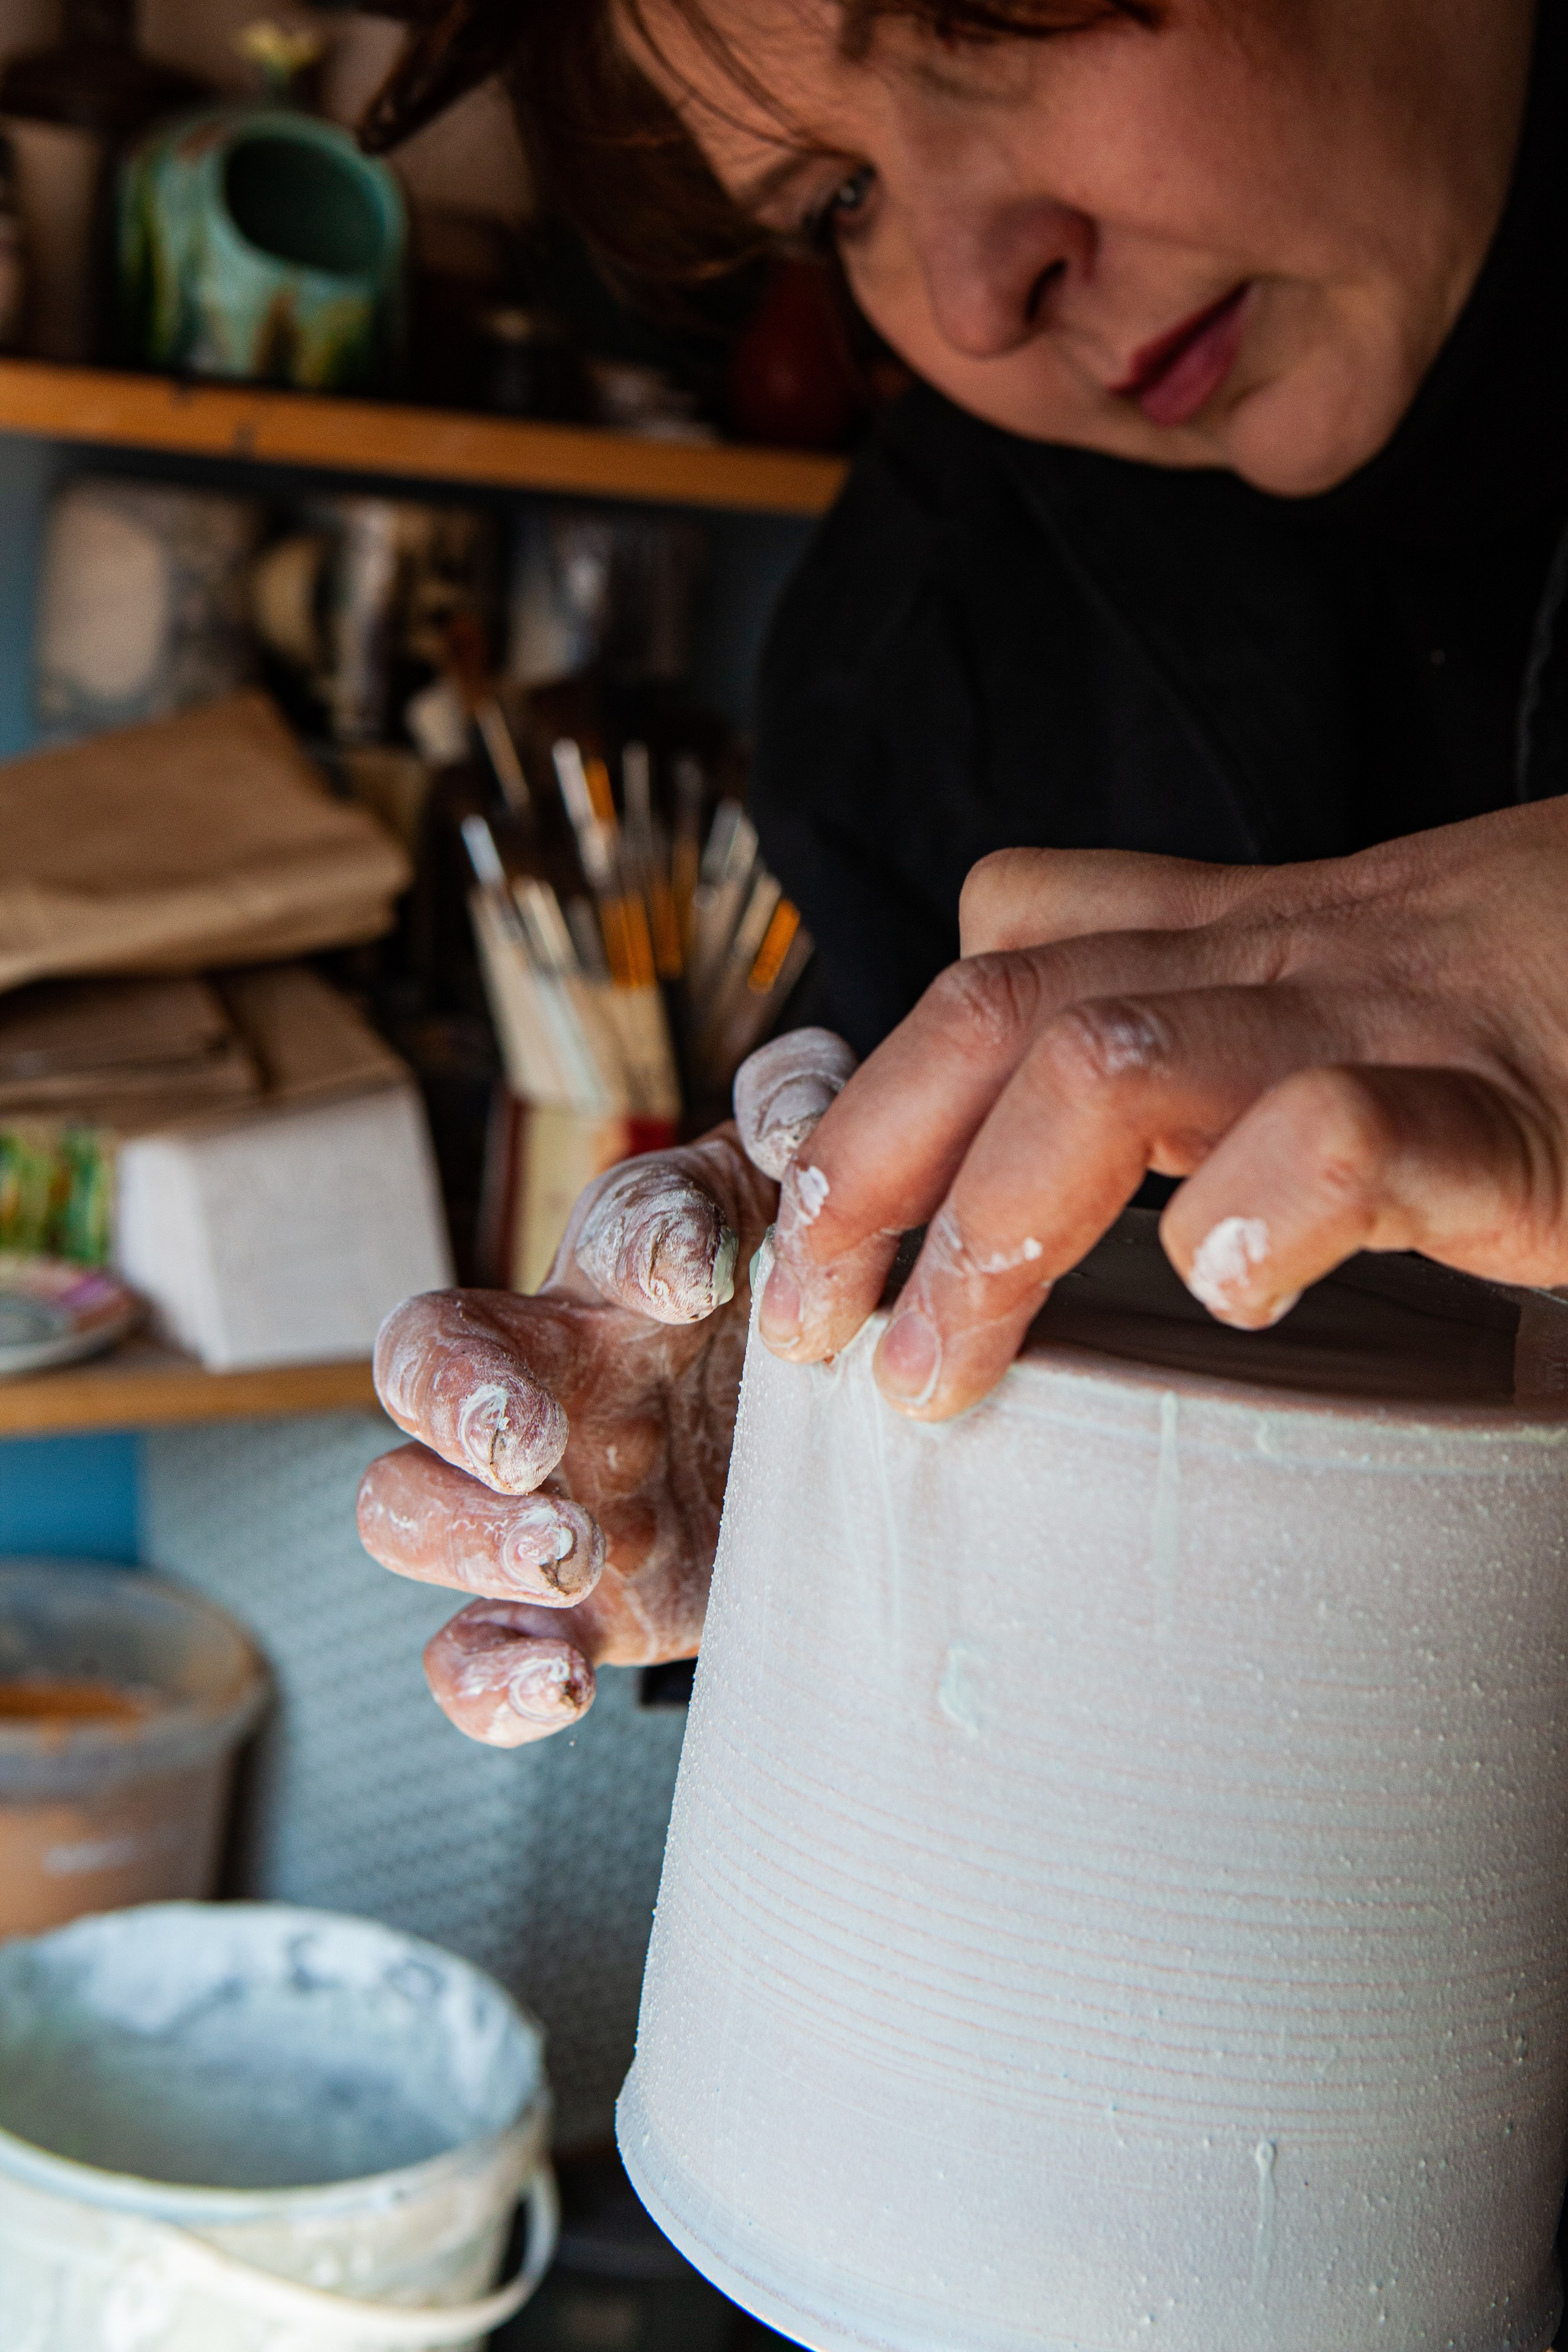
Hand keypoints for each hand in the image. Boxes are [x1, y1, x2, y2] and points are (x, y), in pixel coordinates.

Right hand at [357, 1029, 855, 1745]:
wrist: (834, 1458)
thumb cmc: (806, 1312)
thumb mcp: (815, 1212)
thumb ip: (806, 1120)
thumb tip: (793, 1122)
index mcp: (627, 1272)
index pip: (600, 1228)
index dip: (640, 1243)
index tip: (699, 1273)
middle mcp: (552, 1379)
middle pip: (425, 1359)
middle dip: (460, 1397)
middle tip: (530, 1444)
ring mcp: (537, 1501)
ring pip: (402, 1505)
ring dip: (464, 1536)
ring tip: (565, 1556)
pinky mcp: (563, 1614)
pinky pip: (466, 1653)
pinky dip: (487, 1681)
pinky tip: (556, 1685)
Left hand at [755, 800, 1567, 1419]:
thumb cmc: (1561, 995)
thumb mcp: (1354, 980)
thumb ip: (1207, 1016)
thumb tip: (1053, 1128)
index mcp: (1247, 935)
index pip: (1006, 943)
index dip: (876, 1075)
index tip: (816, 1222)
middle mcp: (1289, 960)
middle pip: (1003, 1008)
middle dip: (867, 1167)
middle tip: (813, 1325)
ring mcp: (1393, 1025)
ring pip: (1120, 1060)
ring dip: (991, 1224)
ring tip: (942, 1367)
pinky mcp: (1514, 1119)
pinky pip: (1352, 1131)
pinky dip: (1261, 1209)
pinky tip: (1231, 1293)